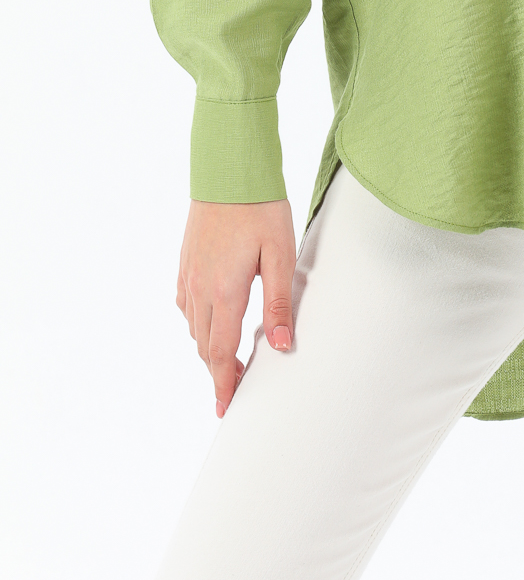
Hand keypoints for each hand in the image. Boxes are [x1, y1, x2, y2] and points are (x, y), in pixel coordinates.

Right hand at [176, 198, 296, 417]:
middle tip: (237, 386)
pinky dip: (198, 324)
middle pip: (205, 346)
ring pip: (193, 328)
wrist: (229, 172)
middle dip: (218, 371)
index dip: (224, 383)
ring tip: (230, 359)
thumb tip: (282, 346)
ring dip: (209, 348)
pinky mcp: (185, 263)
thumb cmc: (260, 209)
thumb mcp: (281, 255)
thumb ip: (280, 303)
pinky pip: (186, 306)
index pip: (221, 352)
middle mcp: (200, 289)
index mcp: (225, 292)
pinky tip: (213, 321)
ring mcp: (188, 275)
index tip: (225, 408)